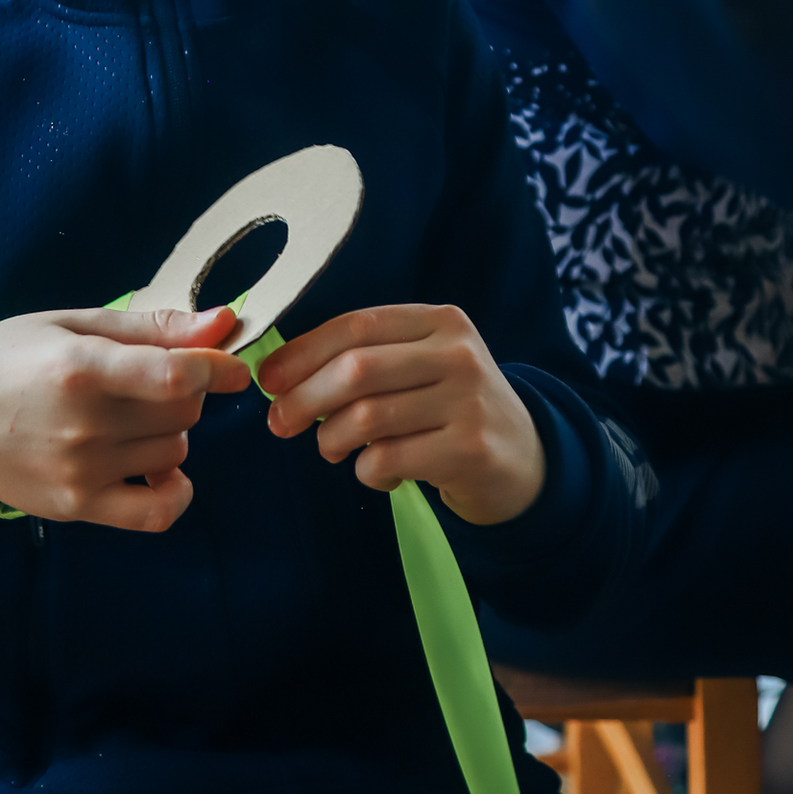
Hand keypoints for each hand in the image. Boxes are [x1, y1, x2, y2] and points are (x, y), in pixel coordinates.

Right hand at [0, 305, 248, 530]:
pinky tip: (158, 471)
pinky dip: (173, 491)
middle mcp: (83, 424)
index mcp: (82, 367)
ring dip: (169, 433)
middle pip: (182, 412)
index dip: (217, 368)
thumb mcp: (78, 323)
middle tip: (148, 382)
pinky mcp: (77, 507)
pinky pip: (157, 512)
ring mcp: (80, 471)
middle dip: (183, 392)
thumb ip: (154, 326)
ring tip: (129, 418)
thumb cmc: (14, 356)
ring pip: (174, 452)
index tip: (230, 367)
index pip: (175, 374)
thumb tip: (225, 323)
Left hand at [258, 305, 546, 526]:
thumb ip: (365, 359)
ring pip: (365, 418)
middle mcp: (459, 354)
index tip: (269, 379)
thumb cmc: (450, 408)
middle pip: (355, 370)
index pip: (356, 326)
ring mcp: (468, 402)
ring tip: (332, 448)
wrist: (523, 459)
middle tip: (279, 423)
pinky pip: (387, 460)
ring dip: (330, 439)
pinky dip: (366, 471)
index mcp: (441, 322)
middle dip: (303, 398)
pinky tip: (379, 472)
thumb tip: (278, 373)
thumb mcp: (422, 366)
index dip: (303, 352)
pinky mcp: (469, 451)